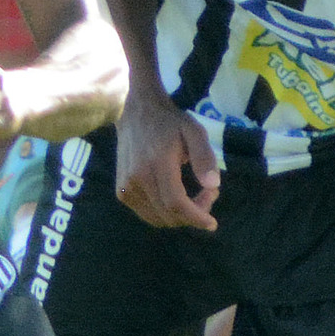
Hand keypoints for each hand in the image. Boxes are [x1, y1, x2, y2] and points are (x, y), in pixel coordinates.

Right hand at [115, 91, 220, 230]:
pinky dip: (164, 214)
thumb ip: (204, 157)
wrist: (134, 112)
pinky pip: (146, 213)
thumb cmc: (168, 122)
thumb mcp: (194, 131)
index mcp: (156, 163)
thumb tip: (213, 185)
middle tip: (208, 195)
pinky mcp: (121, 191)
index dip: (195, 217)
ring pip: (156, 218)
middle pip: (168, 214)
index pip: (176, 203)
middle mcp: (137, 179)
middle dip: (193, 215)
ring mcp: (126, 187)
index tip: (212, 223)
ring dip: (179, 217)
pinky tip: (175, 198)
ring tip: (194, 198)